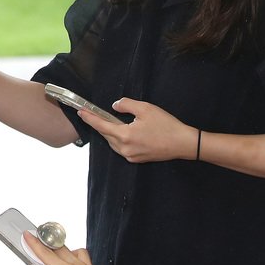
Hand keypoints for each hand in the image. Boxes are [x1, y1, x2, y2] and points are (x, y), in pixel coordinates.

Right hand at [24, 233, 119, 264]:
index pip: (46, 254)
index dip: (34, 243)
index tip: (26, 235)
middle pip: (55, 247)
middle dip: (42, 240)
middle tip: (33, 237)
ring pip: (66, 248)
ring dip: (54, 246)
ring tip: (46, 249)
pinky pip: (79, 253)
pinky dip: (70, 252)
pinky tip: (66, 259)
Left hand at [80, 97, 196, 162]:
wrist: (183, 143)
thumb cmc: (166, 125)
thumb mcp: (145, 108)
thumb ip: (126, 104)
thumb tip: (114, 106)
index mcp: (125, 135)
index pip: (101, 125)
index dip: (89, 118)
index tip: (81, 112)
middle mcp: (125, 148)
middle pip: (105, 134)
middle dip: (99, 124)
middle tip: (94, 114)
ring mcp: (130, 156)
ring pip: (112, 142)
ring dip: (109, 132)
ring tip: (109, 122)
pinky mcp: (136, 159)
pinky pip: (121, 148)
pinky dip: (118, 140)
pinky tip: (122, 132)